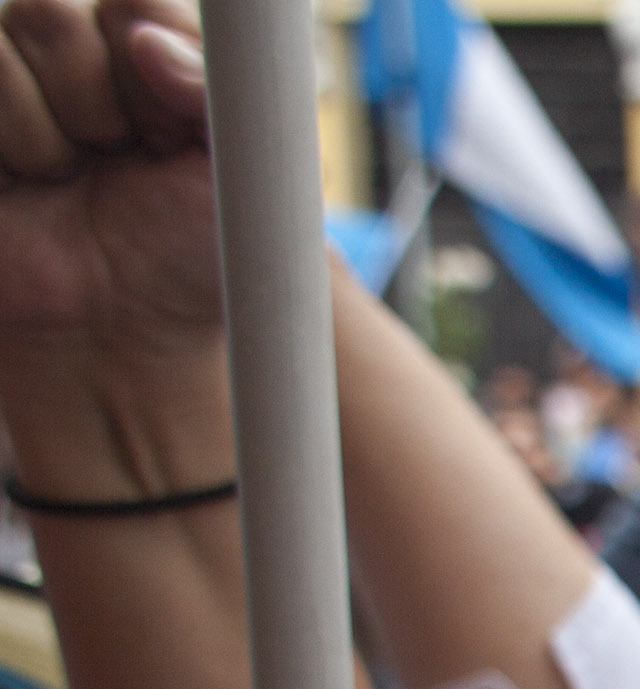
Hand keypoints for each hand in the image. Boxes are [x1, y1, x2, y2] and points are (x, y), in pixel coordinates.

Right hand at [0, 0, 216, 359]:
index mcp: (142, 50)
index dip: (147, 64)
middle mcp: (65, 51)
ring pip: (0, 39)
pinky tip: (21, 181)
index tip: (167, 135)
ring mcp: (5, 81)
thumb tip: (143, 41)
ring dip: (43, 132)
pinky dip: (6, 142)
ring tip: (63, 180)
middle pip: (49, 9)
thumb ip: (221, 89)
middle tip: (112, 163)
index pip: (130, 2)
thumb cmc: (189, 256)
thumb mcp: (244, 173)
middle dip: (94, 102)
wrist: (118, 334)